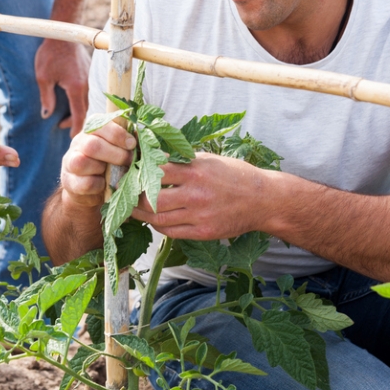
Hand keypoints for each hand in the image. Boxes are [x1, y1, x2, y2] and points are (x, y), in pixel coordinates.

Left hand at [35, 38, 89, 132]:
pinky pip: (85, 92)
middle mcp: (86, 86)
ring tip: (62, 115)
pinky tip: (68, 99)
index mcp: (77, 89)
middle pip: (84, 110)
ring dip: (76, 110)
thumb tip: (47, 115)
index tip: (72, 139)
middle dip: (75, 121)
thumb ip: (47, 98)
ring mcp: (88, 79)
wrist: (63, 33)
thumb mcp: (43, 77)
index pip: (80, 115)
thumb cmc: (51, 54)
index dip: (76, 129)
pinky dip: (78, 100)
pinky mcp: (87, 73)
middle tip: (60, 126)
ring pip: (86, 101)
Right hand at [60, 120, 134, 207]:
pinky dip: (98, 186)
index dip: (118, 134)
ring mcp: (70, 161)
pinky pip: (84, 183)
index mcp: (92, 129)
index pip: (100, 124)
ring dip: (103, 170)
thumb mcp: (119, 149)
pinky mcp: (69, 181)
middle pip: (92, 145)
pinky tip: (104, 185)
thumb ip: (129, 143)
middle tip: (129, 161)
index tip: (132, 144)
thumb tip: (150, 144)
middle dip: (115, 155)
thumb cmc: (109, 163)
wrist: (90, 188)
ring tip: (114, 175)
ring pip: (82, 162)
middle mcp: (78, 142)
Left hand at [132, 154, 267, 239]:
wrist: (263, 200)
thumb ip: (183, 161)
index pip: (156, 171)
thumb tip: (155, 158)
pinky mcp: (203, 232)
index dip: (139, 172)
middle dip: (134, 197)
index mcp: (195, 171)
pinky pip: (171, 232)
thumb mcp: (209, 160)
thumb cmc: (236, 175)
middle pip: (151, 199)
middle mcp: (195, 194)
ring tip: (134, 209)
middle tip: (126, 194)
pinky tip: (154, 219)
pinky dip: (158, 225)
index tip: (130, 171)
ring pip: (158, 218)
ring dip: (141, 214)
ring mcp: (199, 215)